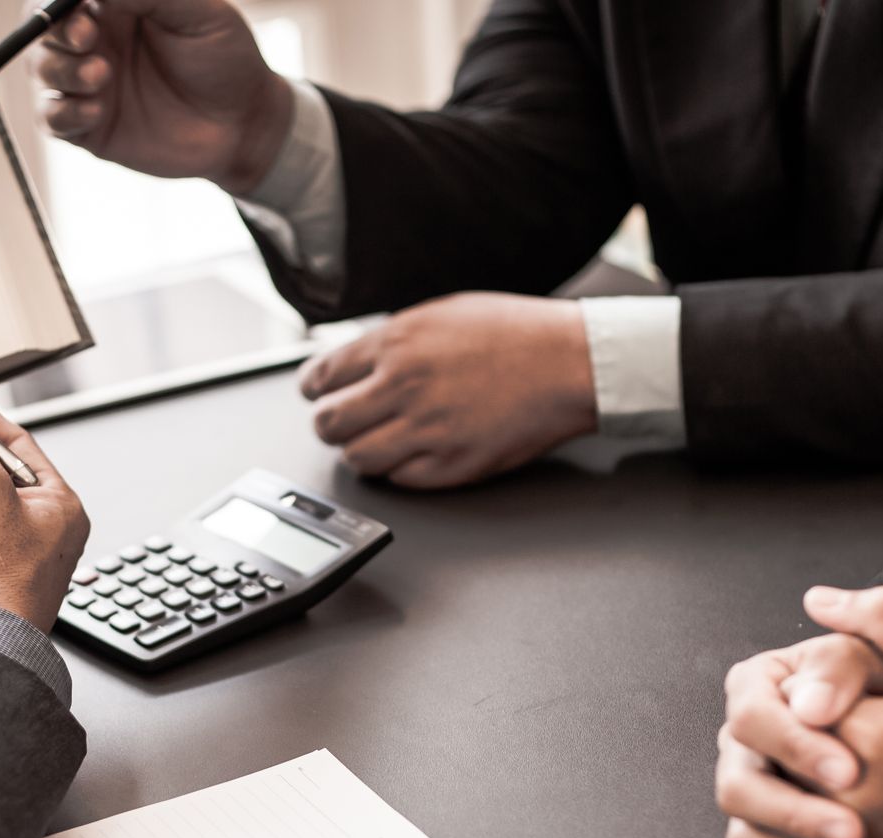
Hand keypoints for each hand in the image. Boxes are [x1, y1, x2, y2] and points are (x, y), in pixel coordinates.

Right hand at [32, 0, 292, 194]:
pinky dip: (64, 113)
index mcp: (114, 5)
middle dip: (56, 32)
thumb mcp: (198, 11)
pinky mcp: (90, 128)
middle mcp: (93, 39)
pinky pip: (53, 119)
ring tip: (102, 75)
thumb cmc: (225, 58)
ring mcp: (87, 83)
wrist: (244, 123)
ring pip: (42, 69)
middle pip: (44, 28)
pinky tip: (96, 111)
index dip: (62, 1)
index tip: (85, 10)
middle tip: (88, 39)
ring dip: (61, 70)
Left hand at [302, 292, 597, 488]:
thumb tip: (355, 362)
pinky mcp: (451, 464)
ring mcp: (426, 430)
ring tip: (378, 442)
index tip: (317, 394)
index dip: (314, 389)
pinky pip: (399, 479)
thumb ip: (394, 339)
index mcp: (396, 343)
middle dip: (331, 424)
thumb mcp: (442, 313)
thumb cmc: (516, 333)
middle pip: (329, 423)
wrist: (569, 362)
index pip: (322, 376)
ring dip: (362, 451)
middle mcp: (402, 386)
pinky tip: (413, 454)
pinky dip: (399, 470)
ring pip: (357, 458)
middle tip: (343, 423)